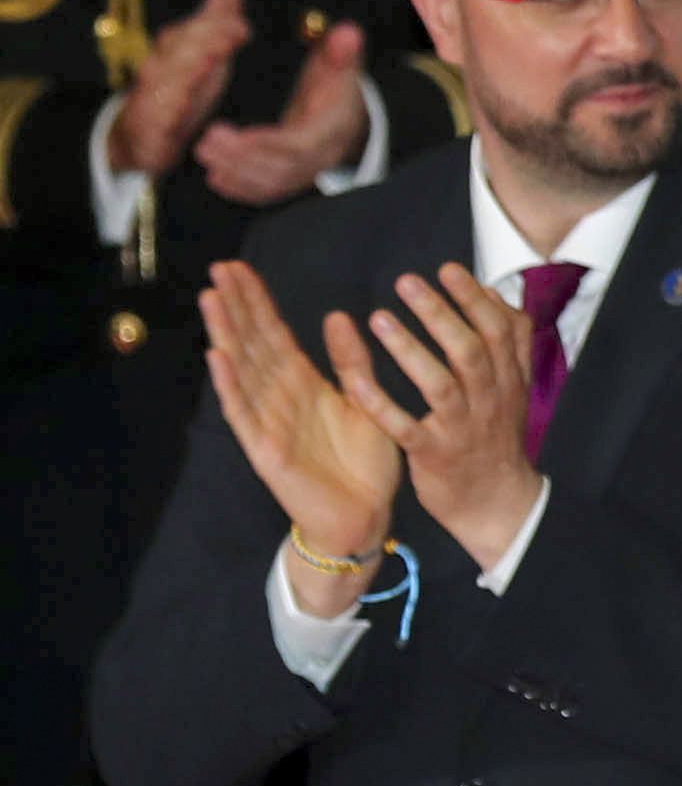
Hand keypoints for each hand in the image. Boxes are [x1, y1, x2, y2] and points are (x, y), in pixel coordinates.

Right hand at [107, 0, 249, 182]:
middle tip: (235, 32)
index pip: (194, 32)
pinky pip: (157, 121)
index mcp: (175, 51)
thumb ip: (215, 21)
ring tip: (211, 61)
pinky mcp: (150, 129)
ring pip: (167, 81)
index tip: (242, 25)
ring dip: (188, 71)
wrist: (140, 134)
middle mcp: (160, 69)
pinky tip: (179, 112)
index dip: (216, 26)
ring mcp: (152, 98)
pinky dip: (166, 115)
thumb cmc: (180, 87)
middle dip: (206, 40)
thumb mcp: (202, 54)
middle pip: (181, 50)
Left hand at [194, 23, 371, 206]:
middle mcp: (321, 157)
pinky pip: (267, 191)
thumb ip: (341, 51)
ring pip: (272, 183)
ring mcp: (306, 171)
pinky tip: (215, 178)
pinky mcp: (291, 178)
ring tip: (203, 151)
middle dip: (243, 159)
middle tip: (207, 140)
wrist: (346, 113)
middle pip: (283, 169)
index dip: (267, 143)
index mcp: (332, 129)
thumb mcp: (341, 64)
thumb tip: (348, 33)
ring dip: (236, 172)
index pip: (300, 145)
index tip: (236, 136)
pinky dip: (241, 189)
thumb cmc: (337, 85)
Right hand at [201, 261, 401, 614]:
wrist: (366, 517)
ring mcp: (268, 421)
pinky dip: (231, 386)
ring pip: (242, 370)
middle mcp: (280, 398)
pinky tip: (218, 357)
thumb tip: (339, 316)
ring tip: (211, 299)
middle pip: (252, 343)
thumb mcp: (365, 402)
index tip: (239, 268)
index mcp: (303, 384)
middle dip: (235, 306)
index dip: (256, 302)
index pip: (273, 334)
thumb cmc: (364, 464)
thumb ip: (352, 362)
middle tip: (219, 268)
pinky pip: (245, 414)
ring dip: (226, 334)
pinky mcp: (266, 449)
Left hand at [350, 265, 541, 567]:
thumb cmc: (494, 438)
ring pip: (438, 384)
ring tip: (378, 319)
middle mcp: (487, 400)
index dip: (474, 299)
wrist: (496, 504)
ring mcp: (460, 429)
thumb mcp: (513, 388)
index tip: (447, 269)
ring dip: (409, 350)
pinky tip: (355, 381)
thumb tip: (496, 294)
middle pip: (468, 350)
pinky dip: (380, 404)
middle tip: (407, 281)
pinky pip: (404, 427)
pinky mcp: (433, 455)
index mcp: (505, 381)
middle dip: (439, 313)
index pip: (498, 331)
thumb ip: (509, 342)